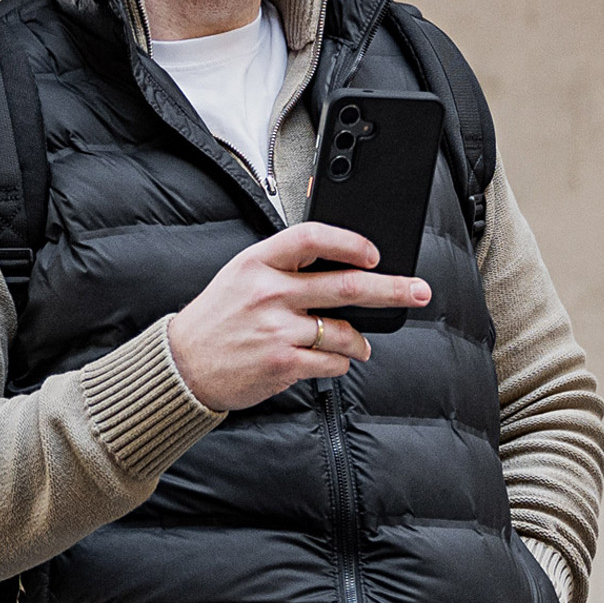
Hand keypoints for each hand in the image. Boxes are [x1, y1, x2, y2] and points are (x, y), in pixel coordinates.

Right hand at [166, 223, 430, 412]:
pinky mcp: (282, 363)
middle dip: (392, 289)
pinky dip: (341, 362)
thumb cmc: (219, 318)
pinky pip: (332, 361)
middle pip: (346, 286)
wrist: (184, 364)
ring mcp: (276, 329)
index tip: (375, 254)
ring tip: (362, 345)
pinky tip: (334, 360)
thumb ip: (285, 266)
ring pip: (344, 331)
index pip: (312, 237)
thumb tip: (342, 264)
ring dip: (362, 341)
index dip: (350, 243)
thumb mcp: (242, 275)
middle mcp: (269, 292)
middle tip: (419, 291)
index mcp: (258, 262)